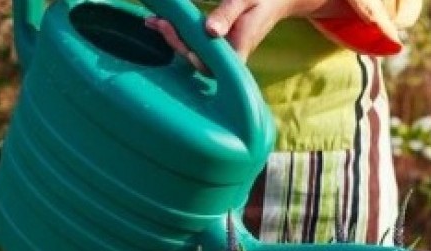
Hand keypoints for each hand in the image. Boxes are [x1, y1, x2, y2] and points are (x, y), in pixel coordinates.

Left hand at [145, 0, 302, 71]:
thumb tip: (210, 31)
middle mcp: (232, 54)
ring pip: (195, 53)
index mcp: (240, 47)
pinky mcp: (220, 43)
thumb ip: (227, 15)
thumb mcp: (244, 0)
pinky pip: (197, 44)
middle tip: (160, 22)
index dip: (193, 56)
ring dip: (173, 39)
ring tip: (153, 21)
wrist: (277, 0)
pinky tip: (162, 22)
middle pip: (199, 61)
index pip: (214, 65)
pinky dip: (178, 33)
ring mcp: (225, 50)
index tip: (176, 33)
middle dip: (176, 43)